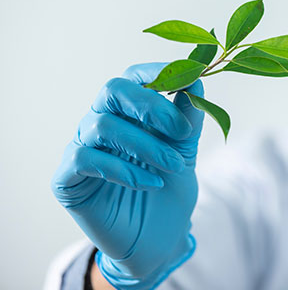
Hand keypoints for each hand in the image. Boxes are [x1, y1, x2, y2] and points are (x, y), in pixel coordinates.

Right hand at [52, 63, 204, 288]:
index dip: (157, 72)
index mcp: (128, 112)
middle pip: (112, 90)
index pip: (133, 77)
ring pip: (104, 126)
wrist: (159, 238)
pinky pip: (86, 159)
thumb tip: (197, 79)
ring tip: (174, 167)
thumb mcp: (185, 150)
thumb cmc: (169, 189)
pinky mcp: (67, 179)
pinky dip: (123, 170)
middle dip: (150, 105)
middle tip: (181, 130)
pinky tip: (149, 183)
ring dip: (147, 146)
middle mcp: (101, 123)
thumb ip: (188, 117)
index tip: (188, 80)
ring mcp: (82, 148)